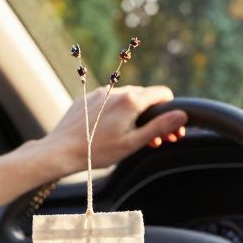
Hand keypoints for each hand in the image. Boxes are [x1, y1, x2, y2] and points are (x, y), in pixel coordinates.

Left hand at [40, 84, 187, 177]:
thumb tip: (182, 115)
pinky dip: (115, 113)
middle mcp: (116, 91)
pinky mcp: (86, 99)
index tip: (171, 128)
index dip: (170, 110)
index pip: (162, 93)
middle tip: (156, 139)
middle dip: (153, 116)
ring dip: (134, 115)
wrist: (61, 151)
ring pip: (126, 99)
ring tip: (132, 137)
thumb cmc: (97, 151)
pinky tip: (110, 132)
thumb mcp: (133, 143)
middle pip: (145, 97)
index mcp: (131, 100)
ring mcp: (99, 93)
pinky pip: (107, 102)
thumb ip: (159, 127)